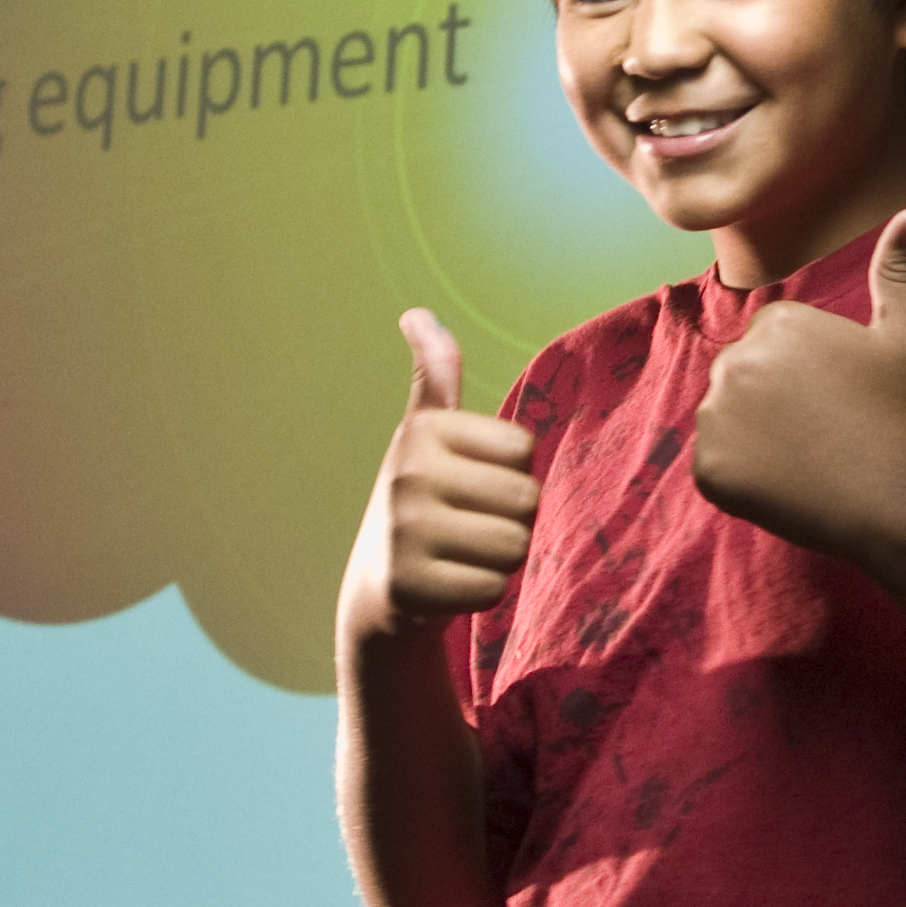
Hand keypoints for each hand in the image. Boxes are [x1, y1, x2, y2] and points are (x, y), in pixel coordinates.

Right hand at [366, 308, 538, 628]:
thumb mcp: (425, 434)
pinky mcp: (410, 587)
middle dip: (512, 519)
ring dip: (501, 558)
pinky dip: (481, 593)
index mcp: (422, 430)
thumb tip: (417, 313)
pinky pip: (493, 588)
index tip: (470, 484)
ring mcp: (404, 531)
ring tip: (462, 554)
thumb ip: (435, 376)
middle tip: (470, 526)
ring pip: (515, 545)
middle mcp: (407, 474)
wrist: (379, 588)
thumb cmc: (421, 500)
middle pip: (526, 499)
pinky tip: (450, 586)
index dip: (509, 472)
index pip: (523, 449)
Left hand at [690, 210, 905, 617]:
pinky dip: (745, 479)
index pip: (776, 342)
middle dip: (776, 400)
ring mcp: (717, 417)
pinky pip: (717, 468)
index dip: (811, 373)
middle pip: (746, 377)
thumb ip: (898, 269)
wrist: (900, 497)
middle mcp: (736, 360)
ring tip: (810, 458)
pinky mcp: (708, 469)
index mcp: (778, 323)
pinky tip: (790, 485)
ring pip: (728, 421)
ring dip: (756, 438)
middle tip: (828, 431)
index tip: (842, 398)